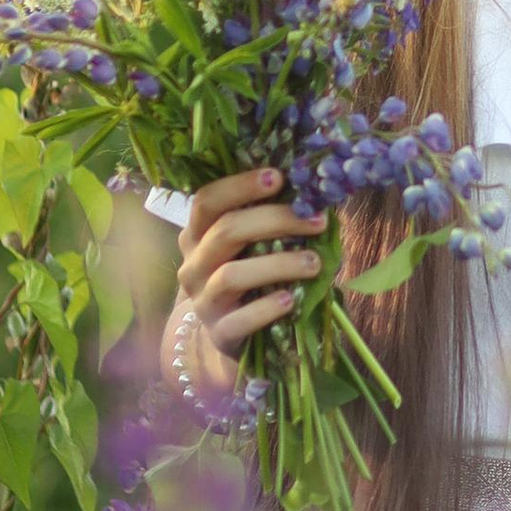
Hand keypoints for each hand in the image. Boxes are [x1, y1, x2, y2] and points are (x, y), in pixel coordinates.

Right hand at [175, 167, 328, 375]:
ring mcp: (203, 301)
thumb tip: (314, 192)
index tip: (279, 177)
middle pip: (226, 231)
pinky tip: (291, 299)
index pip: (207, 200)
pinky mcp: (219, 332)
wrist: (233, 333)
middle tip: (317, 220)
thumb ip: (268, 221)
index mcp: (197, 234)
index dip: (240, 186)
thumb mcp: (252, 246)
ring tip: (315, 263)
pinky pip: (240, 319)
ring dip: (278, 264)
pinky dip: (267, 308)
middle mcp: (193, 265)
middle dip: (276, 220)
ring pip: (232, 275)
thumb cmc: (251, 277)